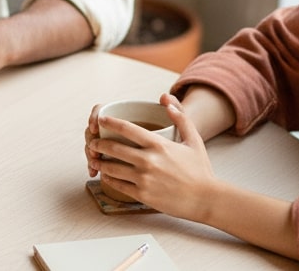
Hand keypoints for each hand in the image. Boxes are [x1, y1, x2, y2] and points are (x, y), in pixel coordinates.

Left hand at [85, 94, 220, 220]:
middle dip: (99, 144)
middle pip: (114, 148)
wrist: (206, 199)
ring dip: (100, 162)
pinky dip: (109, 179)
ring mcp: (144, 178)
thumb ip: (181, 118)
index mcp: (159, 145)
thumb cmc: (200, 170)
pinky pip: (118, 185)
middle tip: (92, 143)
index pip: (128, 129)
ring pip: (112, 168)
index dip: (111, 123)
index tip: (101, 120)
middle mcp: (148, 160)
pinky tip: (106, 176)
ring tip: (94, 159)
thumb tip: (166, 99)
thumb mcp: (194, 140)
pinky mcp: (142, 195)